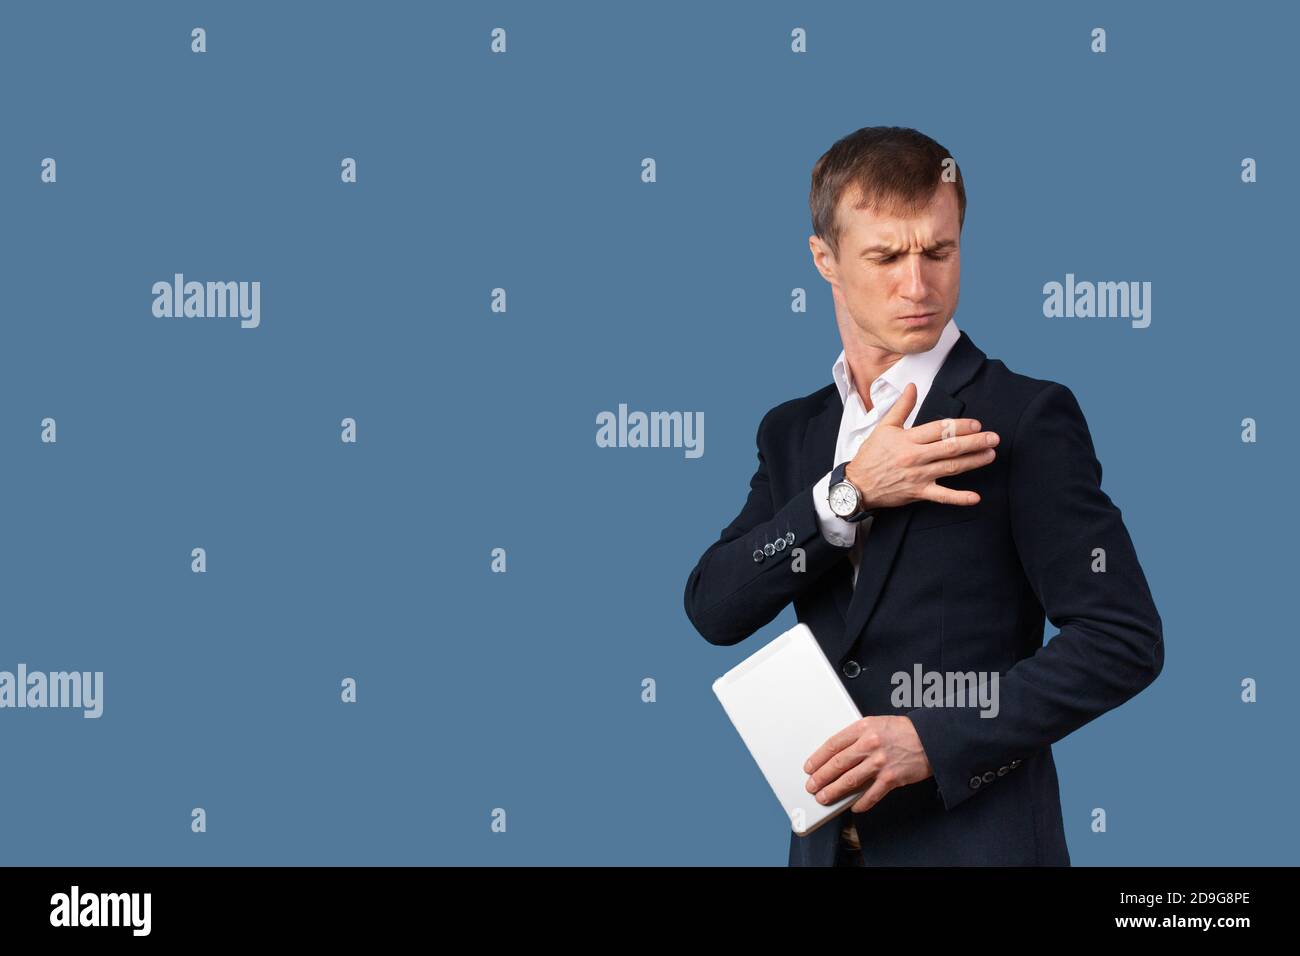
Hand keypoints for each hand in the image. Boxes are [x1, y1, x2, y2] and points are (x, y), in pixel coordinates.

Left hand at [803, 715, 932, 812]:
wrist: (931, 738)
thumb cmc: (903, 731)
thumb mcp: (876, 724)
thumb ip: (857, 736)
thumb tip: (837, 754)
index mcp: (863, 728)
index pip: (833, 744)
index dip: (818, 758)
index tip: (810, 767)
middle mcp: (870, 744)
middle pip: (838, 763)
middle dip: (821, 777)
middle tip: (811, 785)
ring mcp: (880, 762)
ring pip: (850, 780)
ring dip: (834, 791)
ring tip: (824, 797)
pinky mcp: (892, 778)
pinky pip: (871, 794)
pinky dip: (861, 803)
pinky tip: (853, 807)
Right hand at [844, 381, 997, 509]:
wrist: (857, 484)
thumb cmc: (871, 455)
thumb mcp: (884, 427)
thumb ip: (901, 407)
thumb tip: (912, 386)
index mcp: (907, 439)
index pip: (939, 429)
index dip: (959, 426)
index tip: (976, 424)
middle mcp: (915, 457)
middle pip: (950, 447)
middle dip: (975, 442)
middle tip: (993, 438)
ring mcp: (918, 476)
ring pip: (951, 467)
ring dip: (973, 462)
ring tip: (990, 455)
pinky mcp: (918, 493)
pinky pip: (941, 496)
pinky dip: (959, 498)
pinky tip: (975, 497)